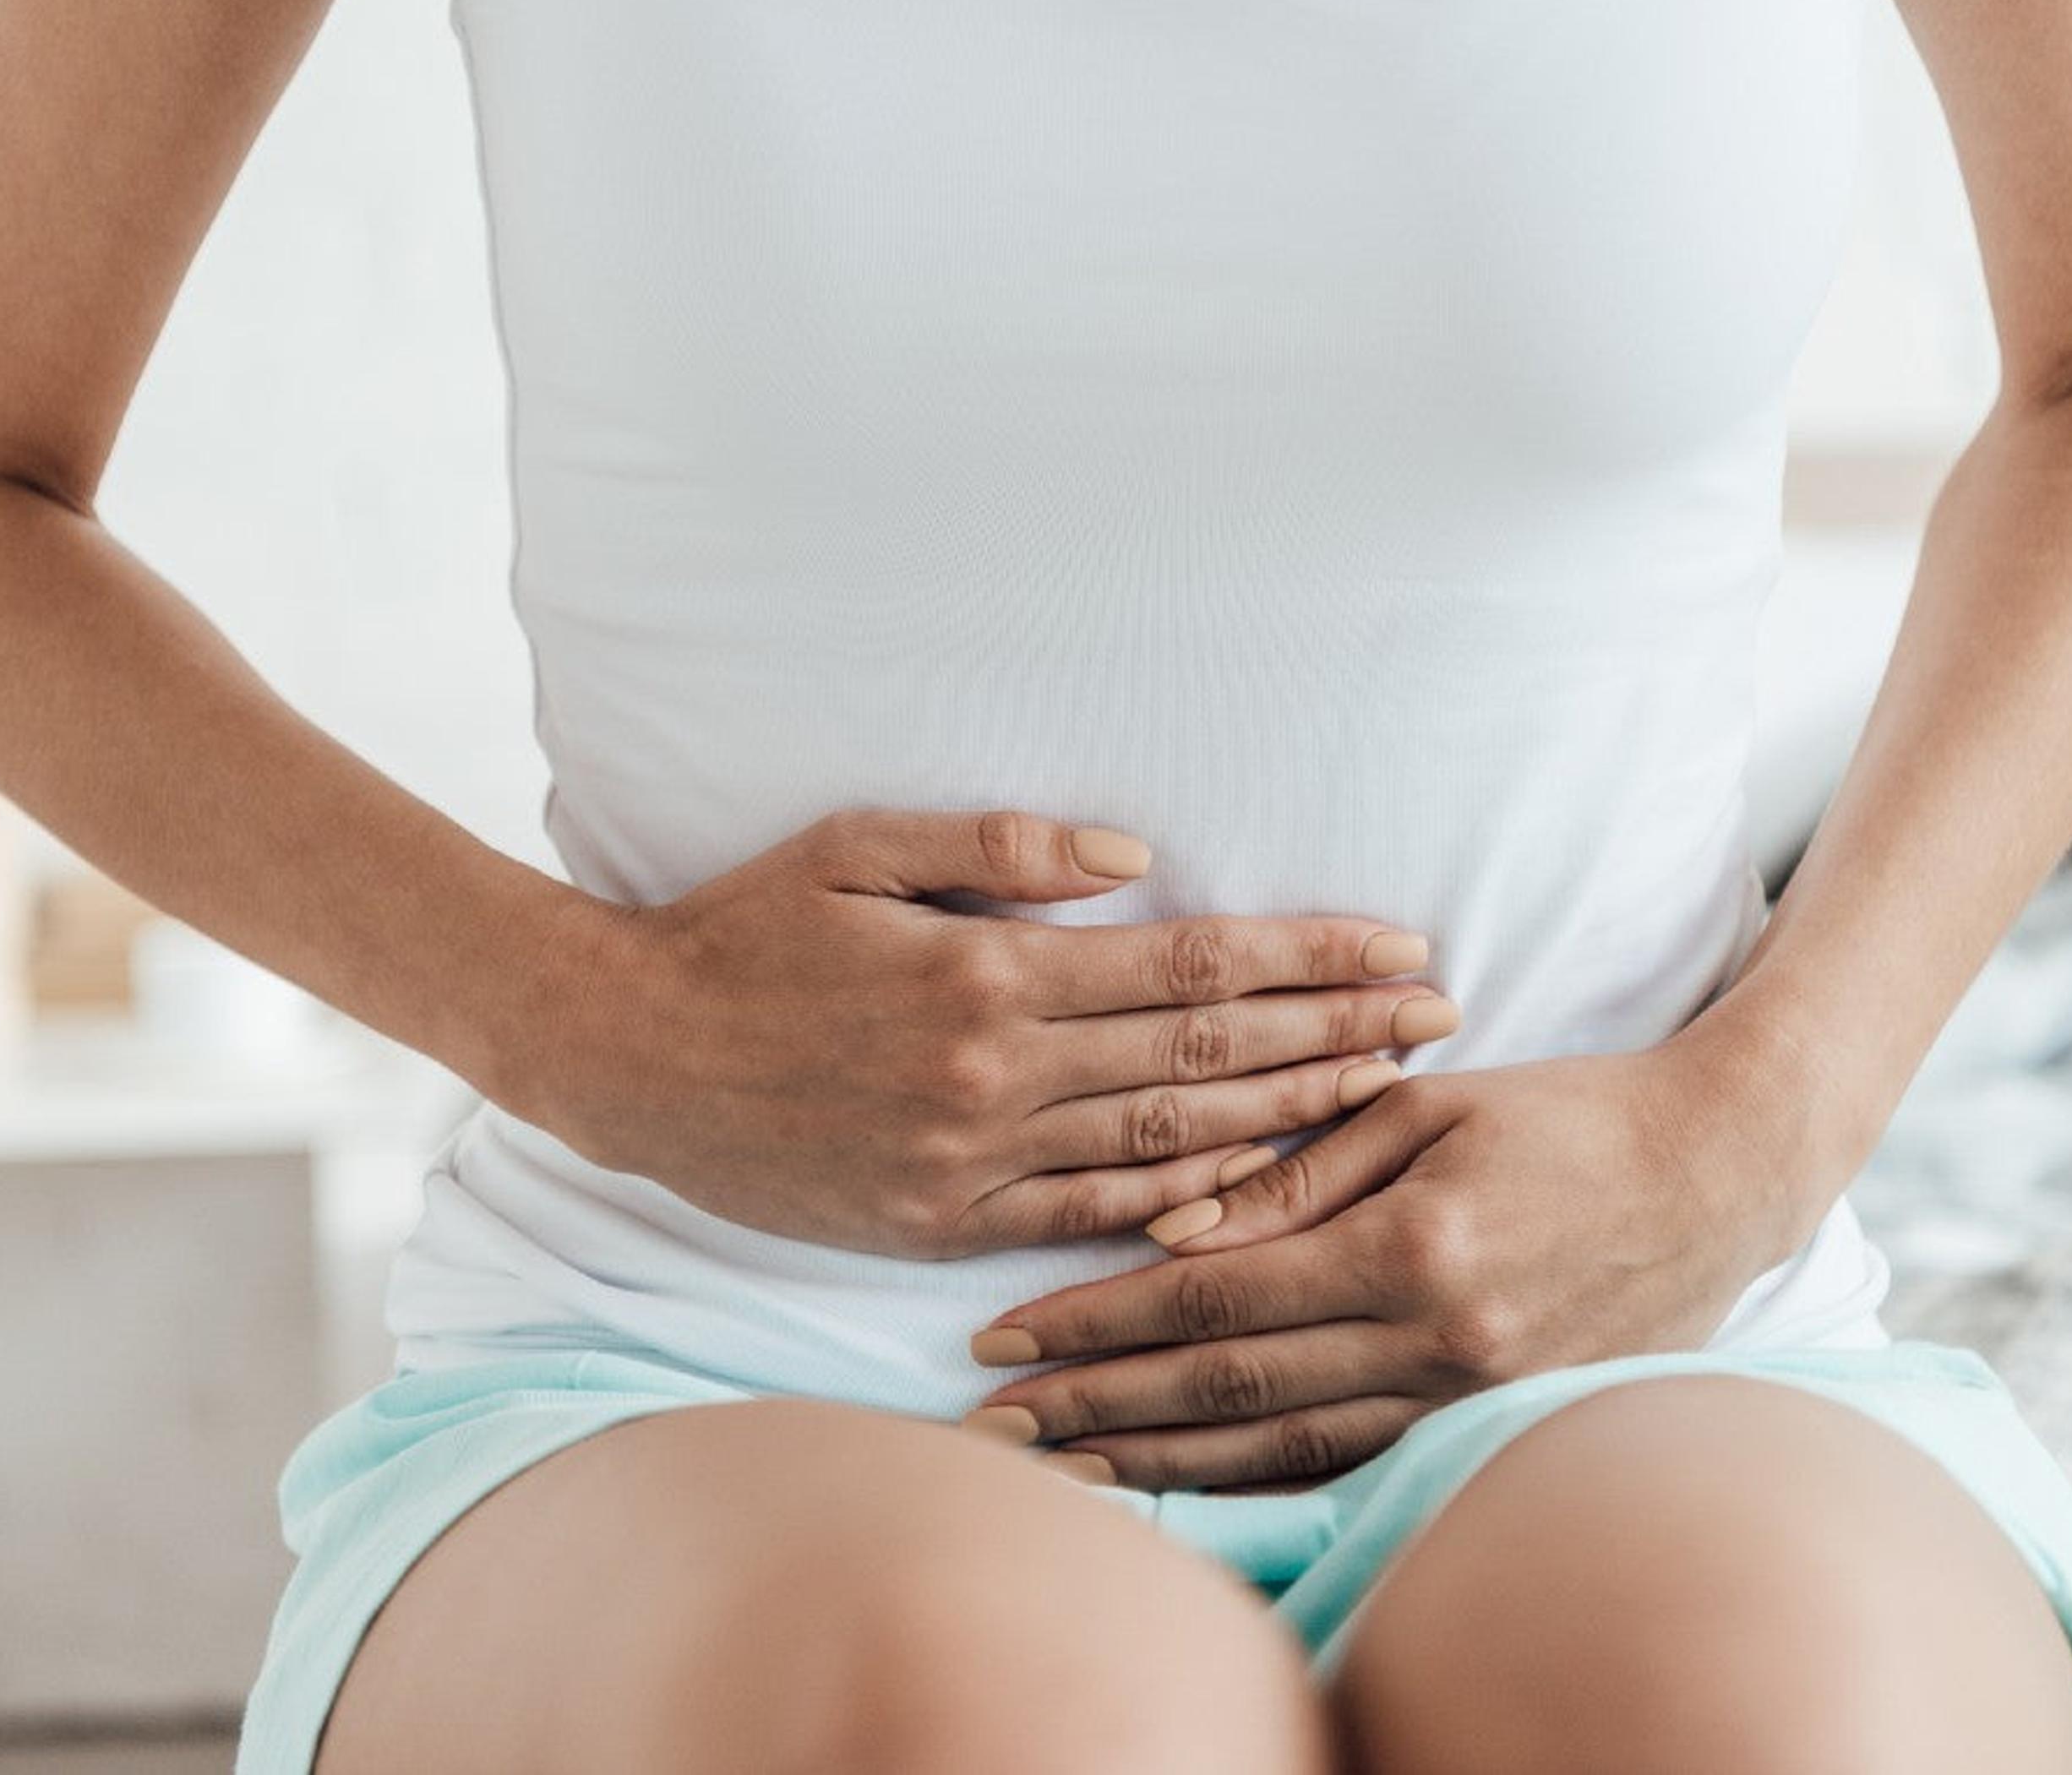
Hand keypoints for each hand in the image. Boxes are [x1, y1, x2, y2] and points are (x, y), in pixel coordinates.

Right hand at [534, 806, 1462, 1260]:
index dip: (1306, 957)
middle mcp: (993, 1078)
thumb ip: (994, 850)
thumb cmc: (741, 931)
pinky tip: (1262, 1185)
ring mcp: (970, 1162)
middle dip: (1335, 1033)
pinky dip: (1182, 1203)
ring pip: (1166, 1144)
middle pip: (1203, 1057)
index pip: (1188, 965)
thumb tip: (1133, 853)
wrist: (630, 1057)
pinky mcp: (941, 1224)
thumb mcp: (853, 848)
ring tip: (1386, 1091)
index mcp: (985, 976)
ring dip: (1289, 1116)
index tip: (1400, 947)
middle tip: (1441, 1018)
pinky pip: (1088, 1218)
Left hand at [953, 1021, 1822, 1489]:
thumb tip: (1172, 1225)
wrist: (1720, 1174)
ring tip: (1057, 1472)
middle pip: (1228, 1392)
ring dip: (1158, 1464)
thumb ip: (1296, 1168)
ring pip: (1281, 1451)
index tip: (1005, 1336)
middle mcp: (1436, 1341)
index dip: (1098, 1323)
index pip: (1212, 1298)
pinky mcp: (1492, 1426)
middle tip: (991, 1426)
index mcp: (1409, 1244)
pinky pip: (1351, 1467)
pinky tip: (1181, 1486)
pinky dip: (1255, 1482)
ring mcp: (1468, 1399)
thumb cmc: (1567, 1114)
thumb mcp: (1427, 1104)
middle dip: (1097, 1410)